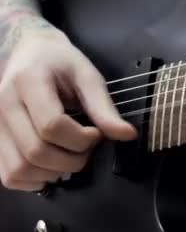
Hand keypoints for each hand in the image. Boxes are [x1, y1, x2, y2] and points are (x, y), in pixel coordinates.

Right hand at [0, 28, 135, 190]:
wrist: (27, 51)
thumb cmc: (60, 63)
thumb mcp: (87, 77)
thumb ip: (104, 108)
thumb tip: (128, 136)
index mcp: (27, 82)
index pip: (51, 125)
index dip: (81, 139)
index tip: (96, 133)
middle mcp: (2, 105)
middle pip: (35, 152)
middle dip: (72, 159)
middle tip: (87, 148)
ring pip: (19, 169)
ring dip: (54, 173)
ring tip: (71, 156)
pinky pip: (8, 175)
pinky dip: (34, 180)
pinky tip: (52, 166)